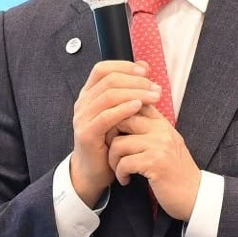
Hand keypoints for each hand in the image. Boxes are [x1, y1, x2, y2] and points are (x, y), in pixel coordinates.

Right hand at [69, 60, 161, 206]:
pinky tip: (138, 107)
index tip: (145, 71)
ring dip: (134, 93)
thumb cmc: (109, 140)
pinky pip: (106, 117)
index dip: (124, 66)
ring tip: (153, 96)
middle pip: (108, 80)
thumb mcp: (120, 112)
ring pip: (108, 96)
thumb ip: (130, 90)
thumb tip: (144, 66)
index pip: (102, 69)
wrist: (93, 171)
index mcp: (89, 94)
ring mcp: (83, 118)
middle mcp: (83, 103)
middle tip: (155, 87)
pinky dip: (124, 109)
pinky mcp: (87, 134)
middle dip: (135, 81)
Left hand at [108, 106, 201, 220]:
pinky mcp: (155, 163)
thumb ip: (150, 129)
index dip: (117, 115)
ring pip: (118, 143)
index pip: (134, 104)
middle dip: (109, 136)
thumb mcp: (166, 143)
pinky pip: (124, 163)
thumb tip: (123, 116)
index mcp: (163, 123)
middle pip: (122, 119)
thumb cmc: (175, 171)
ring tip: (119, 169)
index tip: (112, 132)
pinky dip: (120, 174)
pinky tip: (126, 179)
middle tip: (112, 151)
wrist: (194, 194)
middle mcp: (162, 130)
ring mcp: (159, 146)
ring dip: (113, 160)